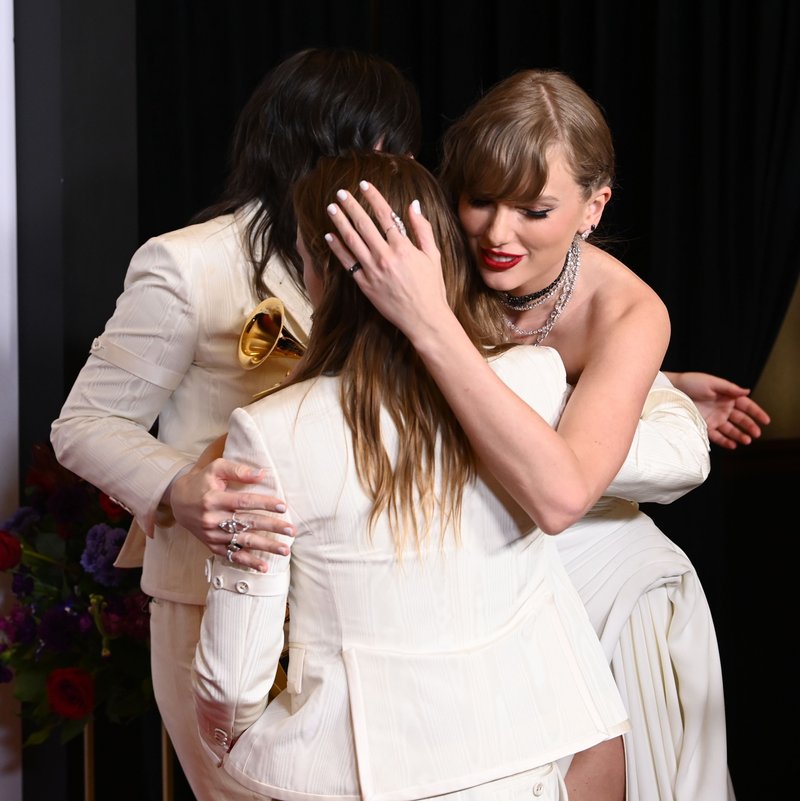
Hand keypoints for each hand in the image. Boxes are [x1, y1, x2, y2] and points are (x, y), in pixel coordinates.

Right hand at [169, 437, 294, 571]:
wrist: (178, 501)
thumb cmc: (202, 482)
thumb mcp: (216, 468)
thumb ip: (237, 470)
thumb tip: (262, 474)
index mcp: (214, 498)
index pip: (244, 501)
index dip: (264, 504)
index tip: (283, 506)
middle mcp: (212, 519)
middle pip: (247, 523)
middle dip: (271, 527)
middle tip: (291, 531)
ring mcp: (212, 535)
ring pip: (242, 542)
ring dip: (265, 547)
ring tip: (285, 550)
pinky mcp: (212, 545)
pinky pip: (231, 555)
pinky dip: (247, 562)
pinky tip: (264, 567)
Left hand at [324, 181, 450, 342]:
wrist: (424, 319)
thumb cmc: (432, 288)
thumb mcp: (433, 256)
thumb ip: (422, 229)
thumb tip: (413, 205)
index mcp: (403, 247)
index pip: (385, 214)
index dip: (373, 197)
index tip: (364, 185)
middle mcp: (385, 256)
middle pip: (364, 224)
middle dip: (351, 206)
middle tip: (340, 192)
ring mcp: (373, 271)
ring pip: (352, 241)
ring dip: (340, 222)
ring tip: (331, 209)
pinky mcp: (365, 285)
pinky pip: (347, 264)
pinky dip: (337, 249)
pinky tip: (329, 237)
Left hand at [666, 371, 770, 448]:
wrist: (671, 391)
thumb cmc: (691, 382)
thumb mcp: (712, 383)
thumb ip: (730, 388)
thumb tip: (747, 390)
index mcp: (727, 397)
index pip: (746, 406)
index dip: (757, 413)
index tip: (766, 421)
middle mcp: (723, 408)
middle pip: (740, 419)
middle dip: (750, 427)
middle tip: (756, 434)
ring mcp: (714, 418)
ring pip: (730, 429)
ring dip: (739, 435)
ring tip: (746, 441)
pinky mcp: (703, 425)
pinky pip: (716, 435)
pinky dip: (724, 441)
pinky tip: (733, 445)